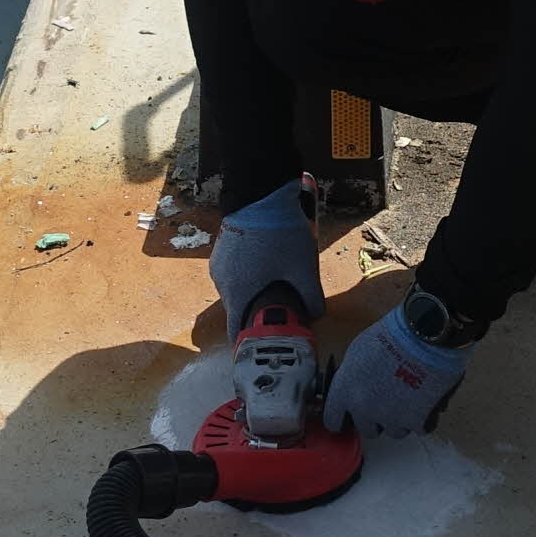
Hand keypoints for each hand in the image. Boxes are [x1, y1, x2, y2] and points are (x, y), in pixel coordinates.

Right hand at [209, 178, 323, 328]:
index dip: (250, 341)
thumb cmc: (281, 235)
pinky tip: (267, 264)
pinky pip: (234, 272)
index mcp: (237, 293)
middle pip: (239, 310)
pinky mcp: (222, 247)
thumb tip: (316, 315)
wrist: (261, 192)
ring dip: (254, 292)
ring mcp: (219, 263)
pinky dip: (248, 275)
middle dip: (258, 313)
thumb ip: (311, 298)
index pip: (235, 331)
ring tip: (278, 284)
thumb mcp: (303, 269)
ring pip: (237, 289)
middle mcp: (221, 282)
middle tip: (282, 311)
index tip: (265, 344)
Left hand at [325, 300, 473, 437]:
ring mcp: (392, 418)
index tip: (346, 419)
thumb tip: (354, 387)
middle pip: (367, 429)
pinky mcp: (417, 421)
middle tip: (386, 402)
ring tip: (409, 397)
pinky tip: (426, 400)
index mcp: (345, 391)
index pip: (332, 419)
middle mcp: (365, 410)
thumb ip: (351, 377)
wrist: (423, 335)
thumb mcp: (356, 352)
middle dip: (375, 418)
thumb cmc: (390, 337)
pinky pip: (419, 428)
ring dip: (400, 419)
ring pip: (394, 431)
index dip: (340, 419)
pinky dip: (424, 418)